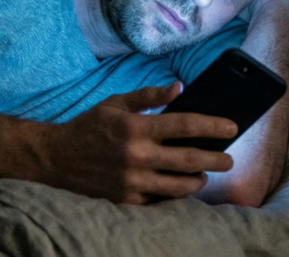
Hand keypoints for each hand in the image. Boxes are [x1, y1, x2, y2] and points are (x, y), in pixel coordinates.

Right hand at [40, 83, 236, 203]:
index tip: (231, 127)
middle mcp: (137, 156)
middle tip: (229, 160)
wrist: (57, 158)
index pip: (185, 125)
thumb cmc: (90, 126)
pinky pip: (159, 201)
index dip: (212, 126)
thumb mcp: (116, 103)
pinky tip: (180, 188)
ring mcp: (132, 181)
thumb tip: (179, 88)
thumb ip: (149, 96)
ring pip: (178, 186)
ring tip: (204, 175)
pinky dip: (173, 195)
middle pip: (189, 160)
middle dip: (215, 159)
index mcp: (136, 127)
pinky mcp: (126, 200)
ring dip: (197, 180)